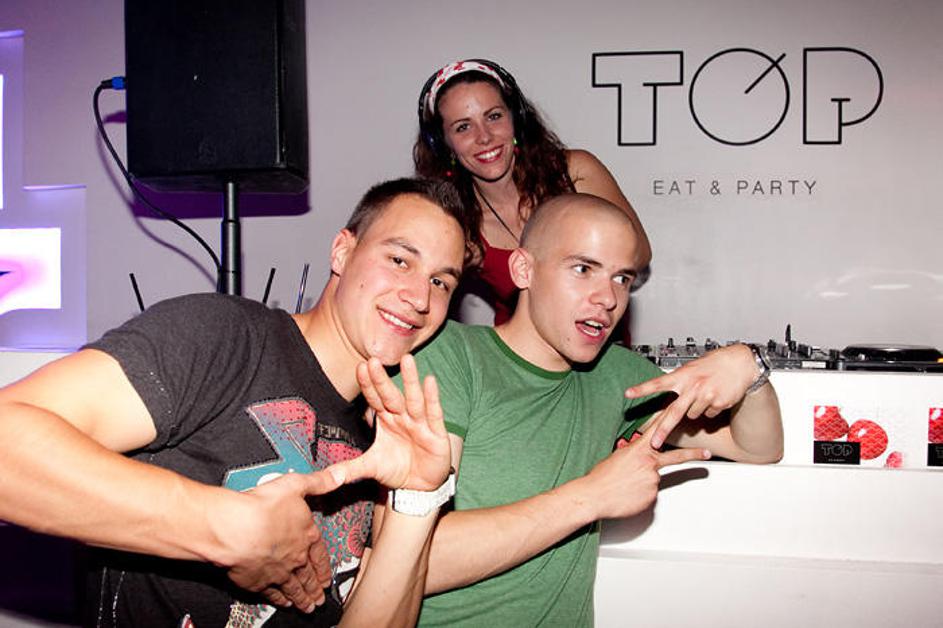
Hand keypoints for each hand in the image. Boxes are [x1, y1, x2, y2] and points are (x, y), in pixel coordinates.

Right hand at [219, 469, 343, 611]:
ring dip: (302, 598)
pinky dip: (281, 600)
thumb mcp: (295, 485)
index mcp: (306, 535)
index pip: (320, 555)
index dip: (324, 567)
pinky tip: (284, 603)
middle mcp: (295, 558)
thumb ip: (319, 481)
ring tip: (309, 607)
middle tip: (320, 599)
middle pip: (308, 577)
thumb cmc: (263, 506)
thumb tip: (341, 475)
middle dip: (315, 588)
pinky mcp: (258, 582)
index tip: (328, 578)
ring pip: (294, 589)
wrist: (236, 529)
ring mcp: (278, 572)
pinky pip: (273, 595)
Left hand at [326, 355, 450, 490]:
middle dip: (382, 379)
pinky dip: (432, 398)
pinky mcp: (436, 434)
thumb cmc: (396, 469)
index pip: (375, 399)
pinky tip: (430, 381)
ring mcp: (420, 423)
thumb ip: (350, 469)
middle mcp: (402, 417)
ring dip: (410, 380)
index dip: (368, 385)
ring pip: (414, 399)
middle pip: (391, 396)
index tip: (360, 367)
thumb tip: (326, 477)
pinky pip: (433, 413)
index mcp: (386, 420)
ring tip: (407, 360)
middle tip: (373, 360)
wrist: (419, 486)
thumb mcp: (371, 468)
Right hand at [582, 418, 709, 519]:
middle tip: (707, 454)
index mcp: (638, 450)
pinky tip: (628, 495)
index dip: (671, 420)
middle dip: (694, 455)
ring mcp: (652, 480)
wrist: (594, 496)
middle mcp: (649, 463)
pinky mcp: (652, 496)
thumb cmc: (600, 477)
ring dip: (642, 482)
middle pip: (675, 457)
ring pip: (653, 479)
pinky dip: (640, 494)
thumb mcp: (616, 457)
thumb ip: (630, 453)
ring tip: (625, 486)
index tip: (682, 412)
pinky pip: (649, 494)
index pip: (658, 430)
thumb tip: (634, 451)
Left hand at [625, 344, 757, 447]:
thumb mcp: (692, 368)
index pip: (658, 383)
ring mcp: (705, 396)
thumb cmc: (715, 363)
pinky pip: (710, 414)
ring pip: (693, 415)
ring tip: (705, 394)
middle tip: (653, 443)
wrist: (741, 363)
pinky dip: (712, 409)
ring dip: (696, 409)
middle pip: (674, 413)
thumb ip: (680, 382)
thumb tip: (670, 396)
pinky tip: (717, 396)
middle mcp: (693, 386)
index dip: (642, 389)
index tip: (628, 393)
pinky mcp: (718, 404)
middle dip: (663, 431)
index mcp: (683, 376)